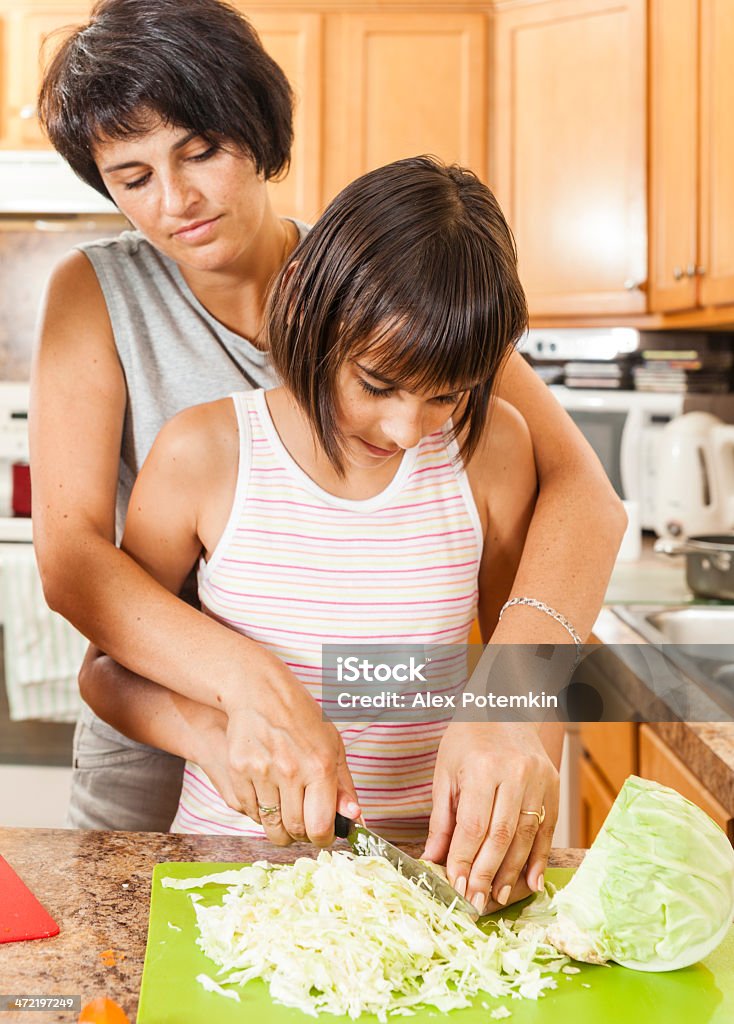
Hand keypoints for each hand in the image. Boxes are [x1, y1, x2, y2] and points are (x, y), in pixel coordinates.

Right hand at [222, 652, 360, 847]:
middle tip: (304, 825)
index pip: (320, 826)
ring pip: (270, 826)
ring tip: (286, 814)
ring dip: (280, 829)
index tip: (323, 834)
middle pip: (295, 830)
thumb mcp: (332, 744)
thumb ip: (344, 785)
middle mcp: (291, 771)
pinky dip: (259, 813)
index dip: (323, 838)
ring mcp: (262, 772)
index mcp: (320, 766)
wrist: (260, 692)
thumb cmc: (300, 716)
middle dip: (302, 835)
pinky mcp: (239, 771)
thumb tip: (354, 818)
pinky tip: (268, 797)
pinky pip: (249, 811)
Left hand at [421, 722, 558, 913]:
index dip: (464, 860)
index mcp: (483, 767)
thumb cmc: (468, 739)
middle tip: (475, 902)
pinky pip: (547, 830)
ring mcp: (539, 780)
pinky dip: (538, 859)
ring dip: (511, 872)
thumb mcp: (445, 772)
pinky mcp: (554, 787)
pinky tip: (530, 882)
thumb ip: (442, 819)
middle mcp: (516, 774)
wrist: (504, 707)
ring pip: (526, 837)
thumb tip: (431, 859)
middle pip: (502, 836)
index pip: (473, 825)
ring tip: (496, 896)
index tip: (456, 887)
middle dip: (486, 873)